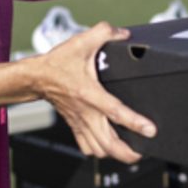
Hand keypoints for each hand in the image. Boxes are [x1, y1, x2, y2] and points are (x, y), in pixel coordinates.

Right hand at [32, 22, 154, 162]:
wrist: (36, 77)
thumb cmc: (59, 62)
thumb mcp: (82, 41)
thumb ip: (105, 32)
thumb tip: (124, 34)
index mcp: (90, 93)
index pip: (116, 113)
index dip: (135, 123)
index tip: (150, 130)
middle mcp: (86, 113)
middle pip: (109, 144)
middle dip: (128, 153)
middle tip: (145, 150)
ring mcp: (80, 122)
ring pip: (99, 150)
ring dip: (116, 154)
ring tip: (131, 151)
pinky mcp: (75, 126)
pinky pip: (88, 148)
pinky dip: (100, 151)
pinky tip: (109, 146)